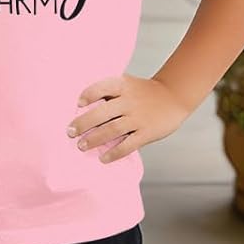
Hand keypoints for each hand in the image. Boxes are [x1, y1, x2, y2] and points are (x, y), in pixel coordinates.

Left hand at [67, 75, 189, 163]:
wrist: (174, 96)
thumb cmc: (143, 92)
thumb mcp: (127, 84)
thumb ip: (109, 93)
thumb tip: (82, 107)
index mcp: (123, 85)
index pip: (102, 87)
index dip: (89, 94)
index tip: (78, 104)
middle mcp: (129, 101)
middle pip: (102, 113)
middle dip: (83, 123)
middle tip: (70, 132)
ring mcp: (138, 118)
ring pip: (112, 130)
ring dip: (94, 139)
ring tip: (81, 146)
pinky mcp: (147, 133)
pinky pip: (128, 145)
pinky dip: (114, 153)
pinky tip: (103, 159)